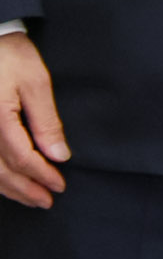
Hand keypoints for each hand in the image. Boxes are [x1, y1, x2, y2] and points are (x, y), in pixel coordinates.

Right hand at [0, 34, 66, 208]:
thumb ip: (46, 121)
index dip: (41, 175)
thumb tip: (59, 154)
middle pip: (0, 172)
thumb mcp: (36, 83)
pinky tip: (5, 185)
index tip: (60, 184)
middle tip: (47, 200)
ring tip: (31, 198)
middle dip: (25, 189)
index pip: (21, 158)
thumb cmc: (10, 57)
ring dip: (8, 189)